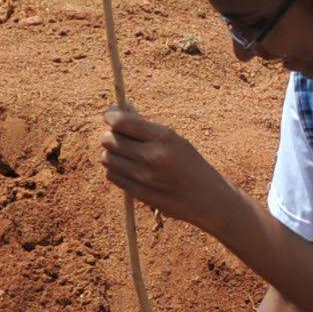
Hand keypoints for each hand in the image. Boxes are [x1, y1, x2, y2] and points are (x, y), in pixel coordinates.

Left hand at [101, 108, 235, 229]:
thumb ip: (146, 128)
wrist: (206, 198)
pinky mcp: (138, 193)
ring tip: (126, 155)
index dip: (111, 116)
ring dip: (111, 154)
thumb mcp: (175, 140)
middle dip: (111, 135)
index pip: (122, 122)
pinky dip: (115, 170)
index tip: (110, 116)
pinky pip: (111, 175)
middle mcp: (152, 156)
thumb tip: (116, 113)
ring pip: (106, 158)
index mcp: (164, 137)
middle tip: (120, 137)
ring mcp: (144, 177)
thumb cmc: (189, 164)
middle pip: (109, 139)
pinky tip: (129, 170)